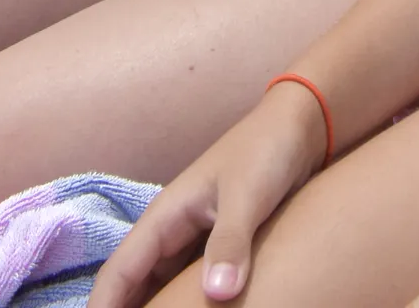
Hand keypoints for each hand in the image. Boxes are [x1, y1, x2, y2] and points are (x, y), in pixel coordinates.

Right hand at [87, 88, 321, 307]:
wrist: (300, 128)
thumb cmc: (266, 152)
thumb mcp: (247, 195)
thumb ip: (230, 242)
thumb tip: (217, 293)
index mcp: (164, 218)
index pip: (117, 274)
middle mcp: (170, 233)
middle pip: (133, 287)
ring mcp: (193, 242)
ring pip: (161, 289)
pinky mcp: (217, 249)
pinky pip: (189, 287)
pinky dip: (183, 304)